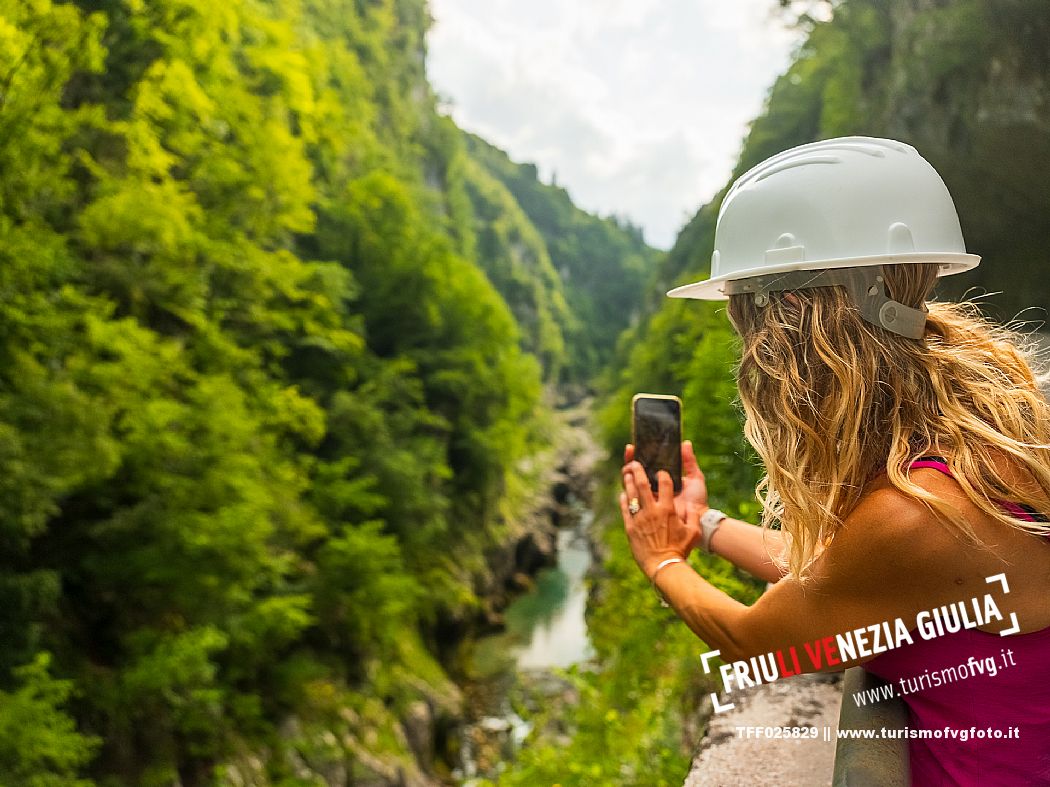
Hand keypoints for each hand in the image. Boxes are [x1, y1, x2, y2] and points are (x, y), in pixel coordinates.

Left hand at [619, 460, 704, 579]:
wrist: (664, 565)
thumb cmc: (680, 550)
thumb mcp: (693, 533)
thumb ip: (694, 517)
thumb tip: (696, 507)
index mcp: (668, 510)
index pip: (665, 484)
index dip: (663, 475)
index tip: (661, 471)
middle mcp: (652, 511)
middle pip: (643, 485)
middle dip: (638, 471)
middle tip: (634, 462)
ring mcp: (640, 519)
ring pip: (631, 495)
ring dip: (628, 482)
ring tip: (626, 473)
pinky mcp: (630, 528)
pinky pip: (625, 510)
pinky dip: (624, 500)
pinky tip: (623, 494)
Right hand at [624, 440, 708, 525]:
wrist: (699, 519)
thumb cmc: (697, 500)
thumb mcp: (695, 478)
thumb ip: (689, 461)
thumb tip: (685, 443)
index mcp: (663, 480)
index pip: (648, 465)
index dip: (639, 455)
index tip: (634, 446)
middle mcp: (654, 488)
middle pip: (636, 472)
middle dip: (630, 461)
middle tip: (630, 452)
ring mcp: (649, 499)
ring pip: (631, 483)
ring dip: (627, 472)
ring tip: (629, 465)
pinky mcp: (646, 509)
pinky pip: (632, 497)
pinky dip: (628, 487)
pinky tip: (628, 478)